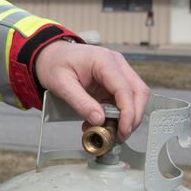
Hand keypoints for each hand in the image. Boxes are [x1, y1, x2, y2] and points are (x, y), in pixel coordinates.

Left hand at [33, 41, 149, 139]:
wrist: (51, 55)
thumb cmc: (55, 64)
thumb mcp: (62, 85)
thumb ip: (81, 103)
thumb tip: (99, 120)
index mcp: (104, 61)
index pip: (125, 89)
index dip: (128, 112)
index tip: (123, 130)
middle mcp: (116, 64)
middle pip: (139, 91)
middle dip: (134, 116)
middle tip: (122, 135)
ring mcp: (118, 71)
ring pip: (135, 96)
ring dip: (128, 116)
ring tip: (111, 132)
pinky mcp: (115, 81)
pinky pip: (124, 99)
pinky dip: (119, 114)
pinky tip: (103, 123)